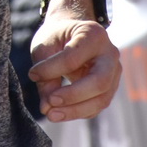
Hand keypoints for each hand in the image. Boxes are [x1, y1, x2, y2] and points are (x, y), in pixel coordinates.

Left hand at [28, 0, 120, 122]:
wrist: (73, 31)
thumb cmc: (57, 36)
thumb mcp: (45, 47)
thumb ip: (46, 76)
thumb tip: (47, 107)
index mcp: (93, 34)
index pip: (73, 58)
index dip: (51, 70)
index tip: (32, 74)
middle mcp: (110, 53)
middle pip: (99, 81)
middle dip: (73, 96)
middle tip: (50, 102)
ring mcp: (114, 72)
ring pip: (101, 99)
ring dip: (75, 110)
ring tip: (51, 114)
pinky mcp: (110, 87)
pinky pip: (97, 105)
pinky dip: (79, 112)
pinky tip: (61, 112)